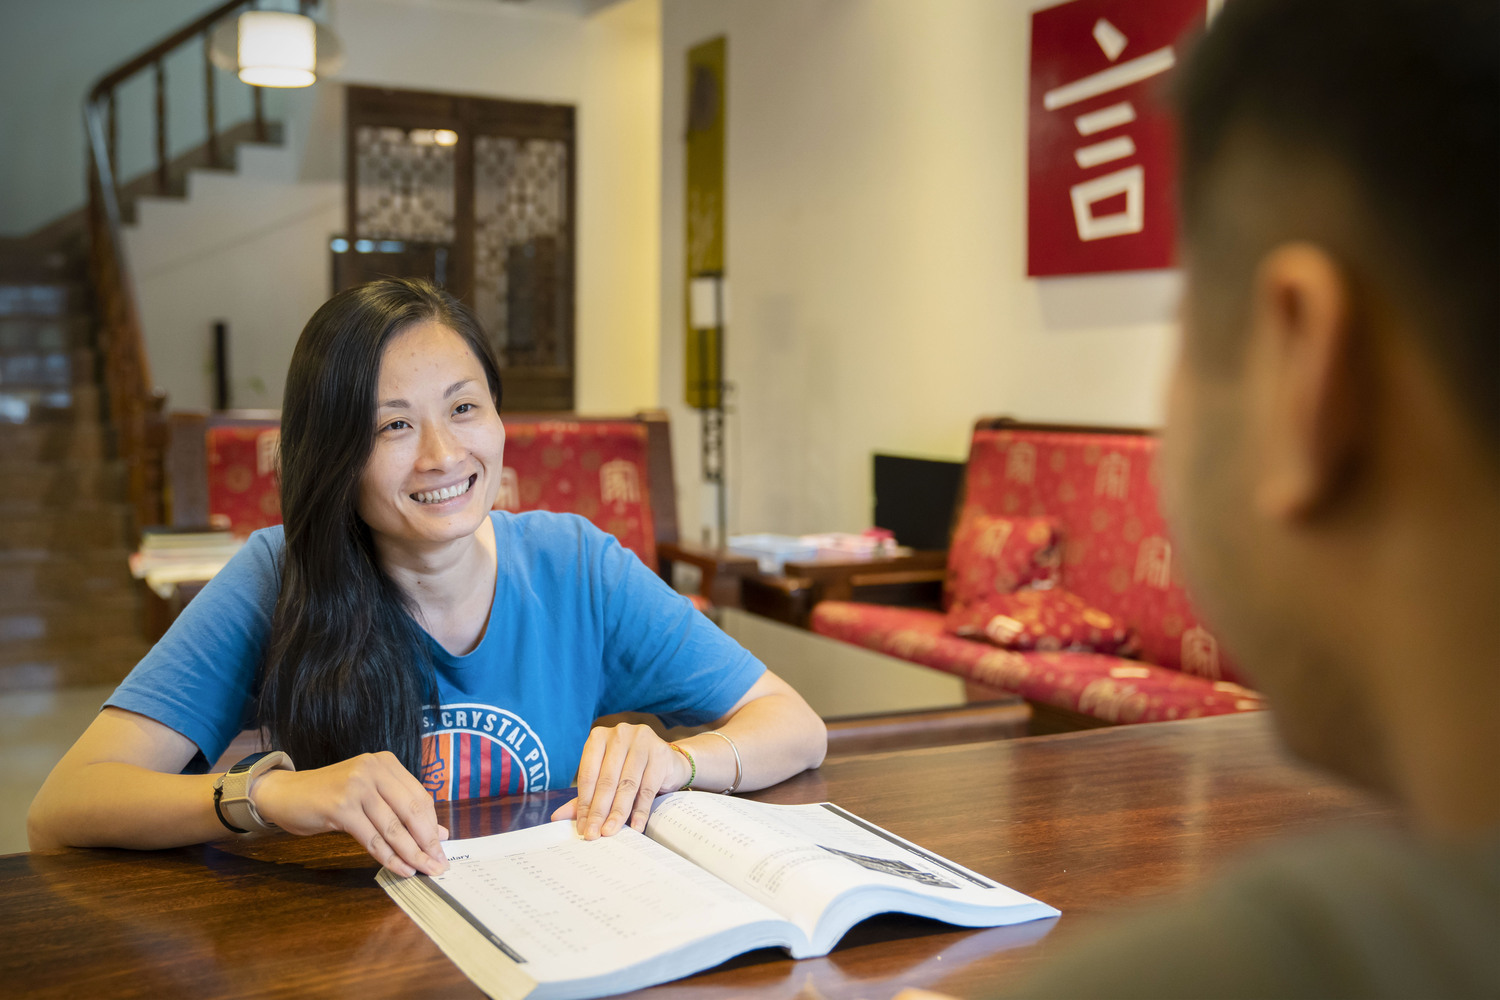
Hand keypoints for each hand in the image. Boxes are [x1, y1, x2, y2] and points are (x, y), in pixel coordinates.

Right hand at [251, 751, 449, 877]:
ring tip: (424, 870)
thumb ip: (401, 810)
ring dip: (412, 854)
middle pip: (412, 811)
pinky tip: (400, 869)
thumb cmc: (329, 796)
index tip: (442, 848)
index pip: (420, 797)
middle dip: (428, 842)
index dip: (433, 826)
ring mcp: (357, 786)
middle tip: (439, 865)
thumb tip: (439, 835)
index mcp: (386, 763)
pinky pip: (372, 838)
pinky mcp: (341, 806)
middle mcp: (374, 769)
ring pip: (394, 827)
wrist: (285, 794)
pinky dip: (389, 857)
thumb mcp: (369, 797)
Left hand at [549, 724, 689, 838]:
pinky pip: (648, 787)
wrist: (667, 762)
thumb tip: (557, 818)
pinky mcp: (660, 752)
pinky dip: (641, 810)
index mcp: (598, 737)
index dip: (584, 803)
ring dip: (618, 812)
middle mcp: (619, 733)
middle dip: (599, 811)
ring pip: (627, 784)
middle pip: (607, 780)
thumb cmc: (630, 770)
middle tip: (594, 834)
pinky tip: (636, 826)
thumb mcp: (605, 780)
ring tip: (611, 831)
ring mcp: (641, 740)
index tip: (583, 827)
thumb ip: (584, 797)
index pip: (588, 775)